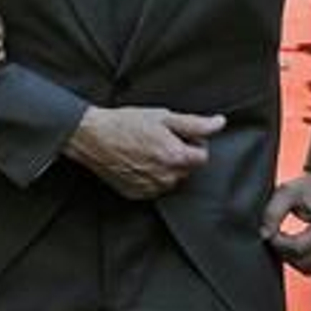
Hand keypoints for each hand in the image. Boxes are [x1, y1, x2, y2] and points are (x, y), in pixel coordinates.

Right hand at [63, 106, 225, 200]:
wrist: (91, 136)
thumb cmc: (125, 123)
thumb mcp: (163, 117)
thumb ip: (195, 123)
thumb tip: (219, 123)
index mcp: (176, 158)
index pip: (202, 156)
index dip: (192, 142)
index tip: (175, 134)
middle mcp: (166, 178)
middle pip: (186, 168)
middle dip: (178, 154)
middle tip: (157, 139)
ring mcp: (150, 188)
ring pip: (170, 179)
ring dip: (164, 166)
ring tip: (144, 149)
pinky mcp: (136, 194)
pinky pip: (153, 186)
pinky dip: (148, 176)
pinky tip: (135, 161)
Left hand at [260, 172, 310, 273]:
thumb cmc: (310, 187)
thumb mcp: (287, 193)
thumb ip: (273, 213)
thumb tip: (263, 235)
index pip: (297, 248)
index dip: (277, 242)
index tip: (268, 230)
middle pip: (302, 262)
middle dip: (282, 251)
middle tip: (274, 233)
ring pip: (307, 268)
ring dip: (290, 257)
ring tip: (283, 237)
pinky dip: (300, 258)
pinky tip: (293, 242)